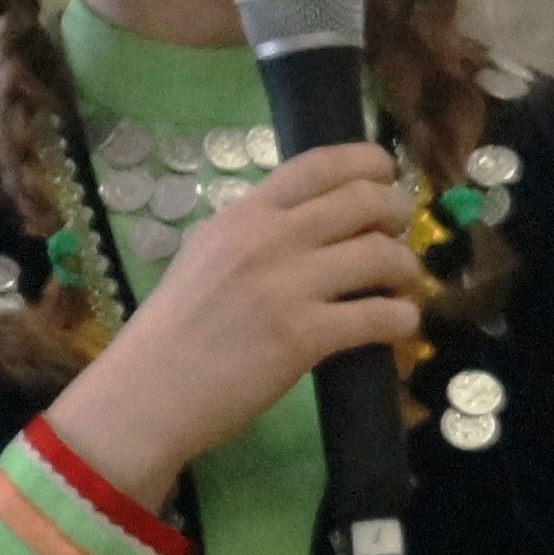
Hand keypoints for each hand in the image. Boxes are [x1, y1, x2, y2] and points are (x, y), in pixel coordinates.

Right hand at [38, 143, 423, 506]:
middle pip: (365, 200)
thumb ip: (256, 230)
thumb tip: (312, 216)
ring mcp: (287, 287)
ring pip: (383, 255)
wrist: (147, 392)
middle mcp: (268, 240)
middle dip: (398, 214)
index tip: (386, 176)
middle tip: (398, 234)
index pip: (319, 164)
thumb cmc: (176, 328)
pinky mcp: (304, 336)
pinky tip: (398, 323)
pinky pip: (380, 316)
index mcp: (244, 215)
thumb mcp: (206, 254)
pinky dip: (402, 318)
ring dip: (406, 268)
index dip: (369, 162)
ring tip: (399, 284)